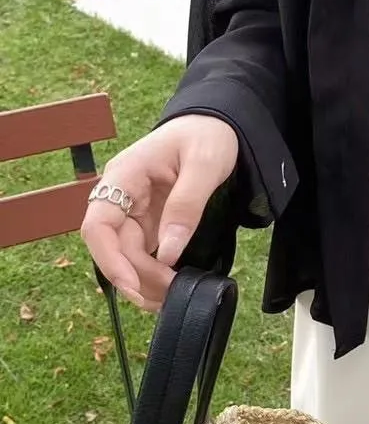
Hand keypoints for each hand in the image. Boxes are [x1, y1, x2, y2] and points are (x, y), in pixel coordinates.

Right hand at [81, 115, 238, 308]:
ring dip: (144, 281)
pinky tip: (168, 289)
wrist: (216, 124)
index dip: (109, 260)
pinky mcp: (149, 221)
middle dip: (137, 278)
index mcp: (124, 176)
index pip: (98, 225)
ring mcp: (134, 210)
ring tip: (170, 300)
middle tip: (169, 297)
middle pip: (114, 248)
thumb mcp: (204, 165)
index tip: (131, 285)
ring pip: (127, 255)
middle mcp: (121, 196)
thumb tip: (168, 252)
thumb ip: (186, 205)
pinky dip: (153, 273)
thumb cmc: (207, 136)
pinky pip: (143, 253)